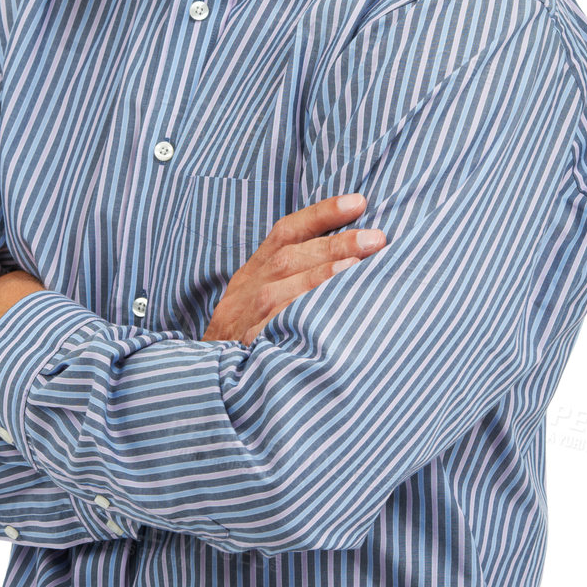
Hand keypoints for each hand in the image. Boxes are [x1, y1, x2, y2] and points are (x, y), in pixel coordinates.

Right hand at [201, 193, 384, 344]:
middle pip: (289, 257)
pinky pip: (272, 327)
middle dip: (334, 244)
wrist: (209, 384)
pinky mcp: (246, 347)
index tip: (359, 202)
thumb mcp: (262, 302)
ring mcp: (244, 319)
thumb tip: (354, 260)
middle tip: (376, 238)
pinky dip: (298, 315)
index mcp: (254, 273)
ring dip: (320, 276)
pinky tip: (328, 312)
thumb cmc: (249, 340)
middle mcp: (247, 290)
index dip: (321, 214)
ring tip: (358, 267)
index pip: (286, 232)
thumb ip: (295, 279)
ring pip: (279, 291)